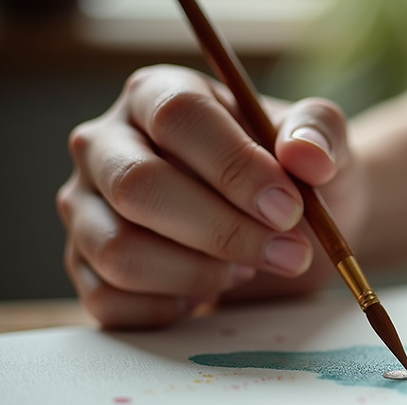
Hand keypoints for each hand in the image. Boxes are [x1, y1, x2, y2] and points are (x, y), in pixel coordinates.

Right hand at [57, 65, 363, 327]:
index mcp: (155, 94)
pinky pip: (111, 301)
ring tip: (247, 268)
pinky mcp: (85, 267)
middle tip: (290, 253)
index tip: (290, 208)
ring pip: (120, 252)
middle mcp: (106, 145)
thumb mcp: (321, 143)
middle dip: (225, 231)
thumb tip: (307, 157)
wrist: (290, 228)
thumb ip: (320, 133)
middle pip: (139, 186)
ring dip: (201, 273)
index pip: (178, 117)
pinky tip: (210, 290)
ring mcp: (86, 208)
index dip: (236, 166)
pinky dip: (173, 308)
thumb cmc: (294, 176)